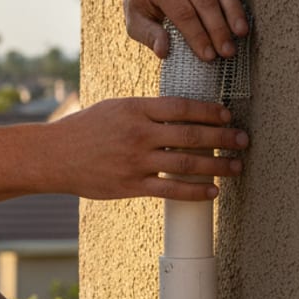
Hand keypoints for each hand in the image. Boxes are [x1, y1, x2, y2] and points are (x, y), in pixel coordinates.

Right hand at [55, 97, 247, 202]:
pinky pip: (170, 190)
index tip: (227, 115)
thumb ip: (146, 110)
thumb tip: (180, 112)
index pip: (182, 107)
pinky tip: (213, 191)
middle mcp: (139, 134)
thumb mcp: (115, 108)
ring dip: (217, 165)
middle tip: (244, 140)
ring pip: (186, 163)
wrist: (54, 155)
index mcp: (135, 109)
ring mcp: (136, 161)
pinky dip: (195, 191)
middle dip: (223, 138)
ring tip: (236, 166)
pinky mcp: (131, 185)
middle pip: (191, 135)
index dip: (210, 111)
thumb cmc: (85, 129)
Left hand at [119, 0, 255, 60]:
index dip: (197, 35)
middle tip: (228, 52)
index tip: (209, 55)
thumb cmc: (141, 1)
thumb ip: (148, 35)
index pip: (183, 13)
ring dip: (233, 11)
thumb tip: (163, 51)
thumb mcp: (134, 20)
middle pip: (205, 2)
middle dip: (218, 29)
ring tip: (241, 33)